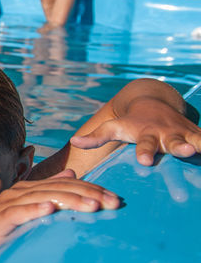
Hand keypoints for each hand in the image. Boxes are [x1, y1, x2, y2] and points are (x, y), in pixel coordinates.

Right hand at [0, 170, 120, 259]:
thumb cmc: (9, 233)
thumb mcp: (32, 212)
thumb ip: (50, 193)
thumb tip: (72, 173)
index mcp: (28, 189)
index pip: (65, 184)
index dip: (90, 189)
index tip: (115, 199)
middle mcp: (17, 194)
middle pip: (56, 189)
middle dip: (86, 195)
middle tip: (110, 203)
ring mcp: (5, 206)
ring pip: (40, 198)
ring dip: (67, 201)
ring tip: (90, 206)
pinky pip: (16, 214)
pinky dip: (33, 210)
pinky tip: (49, 209)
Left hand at [71, 95, 200, 165]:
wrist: (153, 102)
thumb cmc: (130, 122)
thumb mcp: (114, 128)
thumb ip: (96, 136)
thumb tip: (74, 141)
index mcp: (145, 134)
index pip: (144, 144)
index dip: (144, 152)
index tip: (145, 160)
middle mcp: (166, 133)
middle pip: (173, 141)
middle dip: (179, 146)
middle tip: (184, 150)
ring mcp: (184, 133)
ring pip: (197, 140)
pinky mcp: (197, 135)